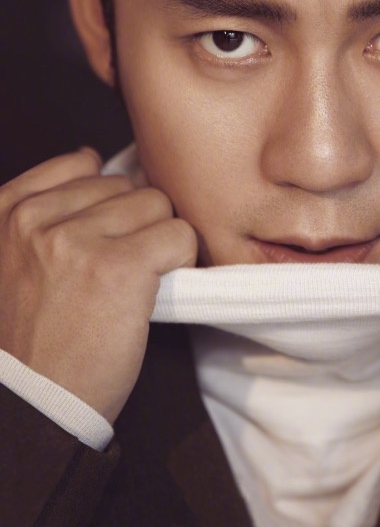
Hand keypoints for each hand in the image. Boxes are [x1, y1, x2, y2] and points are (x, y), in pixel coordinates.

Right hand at [0, 148, 196, 421]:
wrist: (32, 406)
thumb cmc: (31, 335)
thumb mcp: (12, 259)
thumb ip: (44, 208)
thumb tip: (93, 157)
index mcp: (7, 212)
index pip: (80, 162)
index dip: (104, 200)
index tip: (101, 236)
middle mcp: (35, 219)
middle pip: (126, 187)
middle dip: (132, 224)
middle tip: (114, 273)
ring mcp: (76, 240)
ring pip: (157, 206)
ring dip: (157, 242)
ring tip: (129, 284)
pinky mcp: (119, 267)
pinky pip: (179, 235)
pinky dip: (179, 262)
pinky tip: (151, 291)